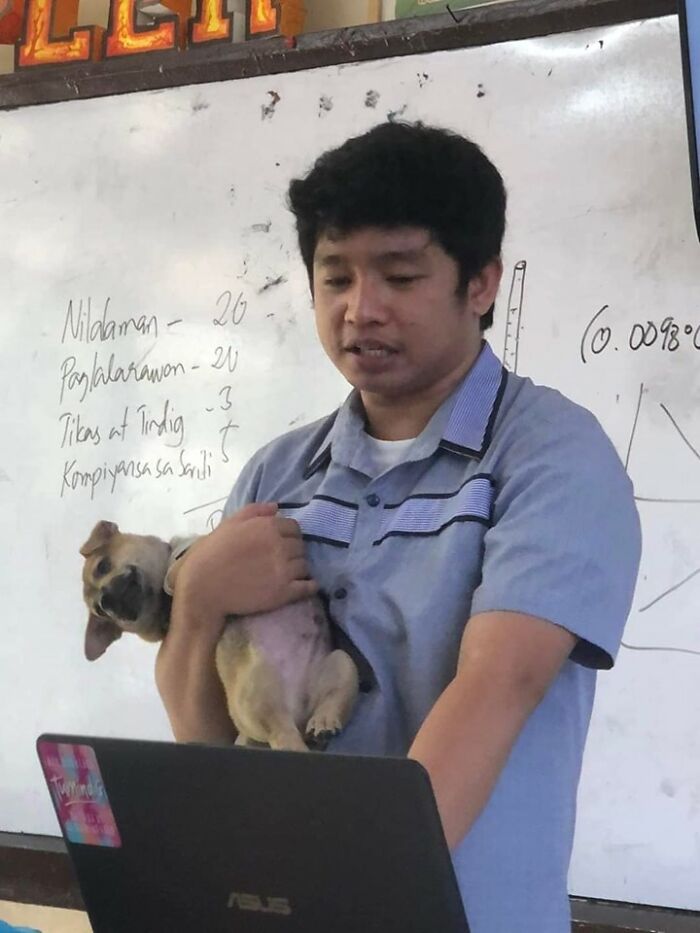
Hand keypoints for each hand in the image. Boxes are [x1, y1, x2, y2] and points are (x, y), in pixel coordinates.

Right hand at [173, 502, 317, 628]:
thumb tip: (276, 507)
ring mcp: (284, 570)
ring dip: (299, 568)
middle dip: (293, 551)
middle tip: (282, 559)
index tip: (280, 543)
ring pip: (305, 566)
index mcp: (268, 527)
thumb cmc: (212, 552)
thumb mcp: (229, 524)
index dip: (288, 535)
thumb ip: (254, 511)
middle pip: (300, 546)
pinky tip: (305, 586)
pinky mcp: (284, 592)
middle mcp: (280, 546)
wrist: (203, 587)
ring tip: (289, 573)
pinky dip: (310, 586)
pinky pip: (308, 587)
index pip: (294, 527)